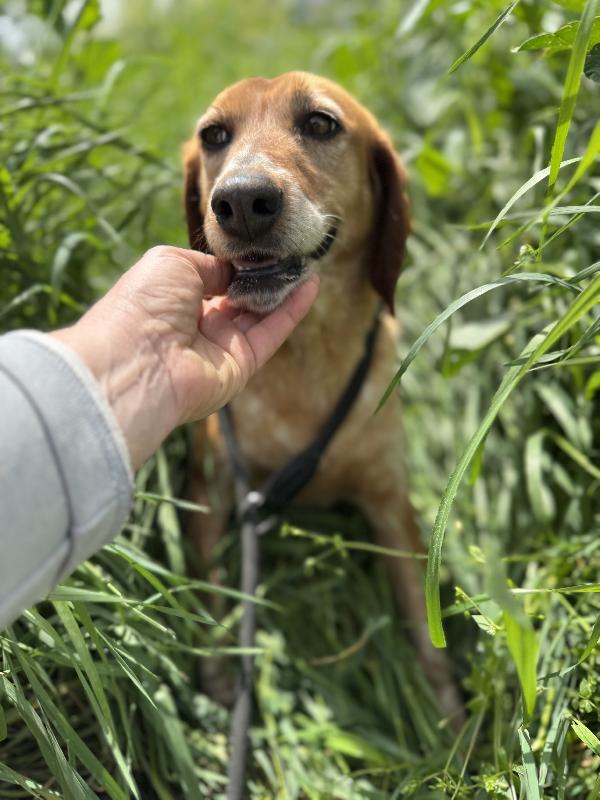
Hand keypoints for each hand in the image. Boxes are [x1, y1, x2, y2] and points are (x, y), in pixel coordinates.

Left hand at [52, 246, 318, 467]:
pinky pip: (271, 333)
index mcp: (174, 298)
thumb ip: (210, 264)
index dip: (237, 262)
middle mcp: (197, 324)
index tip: (262, 243)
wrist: (137, 361)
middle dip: (264, 275)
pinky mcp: (241, 366)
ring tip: (307, 262)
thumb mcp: (173, 263)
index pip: (213, 278)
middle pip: (239, 297)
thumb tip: (235, 270)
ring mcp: (220, 347)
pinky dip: (292, 309)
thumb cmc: (145, 303)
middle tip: (291, 250)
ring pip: (259, 314)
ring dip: (283, 288)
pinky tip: (311, 284)